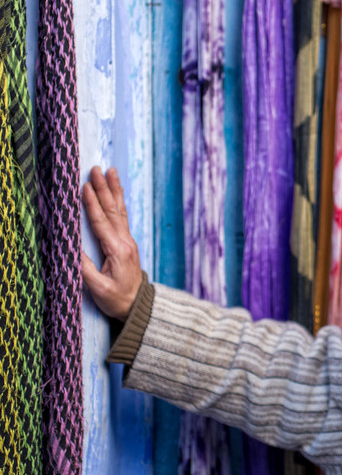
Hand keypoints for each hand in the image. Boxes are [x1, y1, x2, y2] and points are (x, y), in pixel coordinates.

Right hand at [82, 166, 143, 320]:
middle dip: (103, 189)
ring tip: (110, 171)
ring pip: (119, 211)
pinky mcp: (127, 243)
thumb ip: (85, 269)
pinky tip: (115, 192)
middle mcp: (125, 242)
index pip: (102, 223)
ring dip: (113, 190)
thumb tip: (71, 249)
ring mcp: (128, 241)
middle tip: (96, 169)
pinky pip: (121, 217)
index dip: (92, 204)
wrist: (138, 306)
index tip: (84, 187)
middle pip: (112, 211)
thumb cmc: (117, 299)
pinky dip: (118, 201)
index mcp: (117, 251)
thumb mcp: (99, 288)